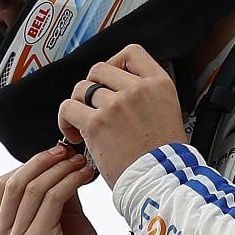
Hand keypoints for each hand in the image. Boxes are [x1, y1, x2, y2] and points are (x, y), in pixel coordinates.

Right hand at [0, 144, 103, 234]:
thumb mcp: (58, 216)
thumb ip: (52, 191)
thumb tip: (59, 158)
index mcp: (1, 229)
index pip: (5, 185)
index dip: (29, 164)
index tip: (55, 153)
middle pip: (15, 182)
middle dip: (43, 161)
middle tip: (67, 152)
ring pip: (34, 188)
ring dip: (60, 169)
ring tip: (80, 163)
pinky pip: (51, 199)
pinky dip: (69, 182)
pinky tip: (83, 177)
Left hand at [56, 44, 186, 181]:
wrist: (160, 181)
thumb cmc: (164, 158)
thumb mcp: (169, 113)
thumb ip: (148, 96)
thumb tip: (123, 90)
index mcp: (159, 85)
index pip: (131, 53)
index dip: (115, 62)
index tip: (109, 78)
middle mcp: (137, 89)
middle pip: (99, 69)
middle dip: (92, 87)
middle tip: (93, 106)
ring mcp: (116, 104)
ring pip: (81, 88)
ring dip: (78, 105)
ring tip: (83, 123)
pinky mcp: (96, 123)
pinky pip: (68, 108)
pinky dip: (65, 120)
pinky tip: (74, 134)